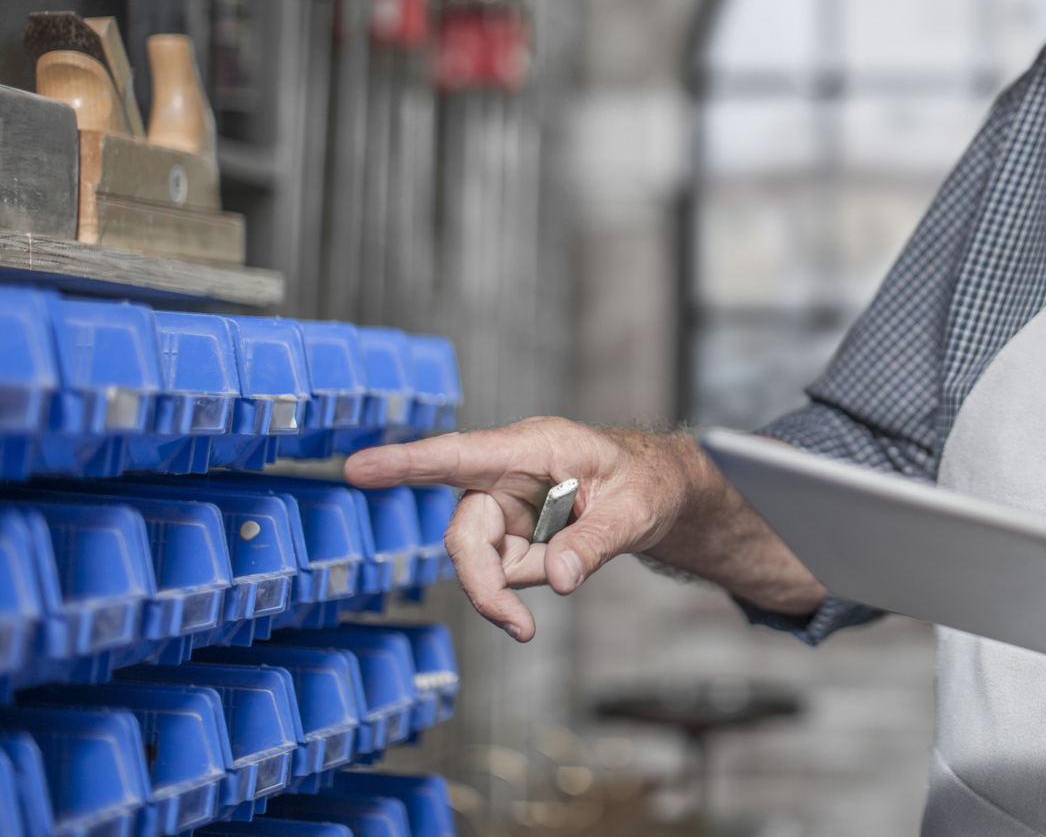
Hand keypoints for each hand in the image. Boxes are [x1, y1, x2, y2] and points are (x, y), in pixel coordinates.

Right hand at [345, 417, 699, 641]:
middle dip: (484, 583)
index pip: (459, 455)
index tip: (357, 468)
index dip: (406, 463)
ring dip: (509, 588)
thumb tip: (559, 581)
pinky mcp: (508, 531)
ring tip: (556, 588)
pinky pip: (500, 570)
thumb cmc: (648, 481)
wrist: (660, 491)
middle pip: (465, 533)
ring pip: (479, 559)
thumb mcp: (635, 511)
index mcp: (533, 446)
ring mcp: (503, 504)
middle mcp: (506, 473)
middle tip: (519, 627)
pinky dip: (524, 585)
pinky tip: (562, 565)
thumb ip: (595, 543)